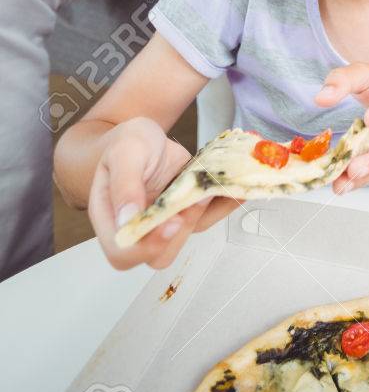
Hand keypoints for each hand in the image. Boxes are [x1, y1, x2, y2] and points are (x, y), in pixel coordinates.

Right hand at [88, 117, 237, 269]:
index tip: (171, 221)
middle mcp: (137, 227)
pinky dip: (223, 204)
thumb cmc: (128, 143)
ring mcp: (163, 222)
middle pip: (158, 254)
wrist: (147, 136)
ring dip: (204, 214)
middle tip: (196, 197)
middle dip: (182, 230)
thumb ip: (124, 185)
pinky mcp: (185, 213)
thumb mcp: (124, 153)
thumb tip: (127, 220)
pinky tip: (236, 188)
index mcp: (110, 217)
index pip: (123, 251)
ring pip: (186, 237)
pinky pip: (206, 218)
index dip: (146, 246)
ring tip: (215, 186)